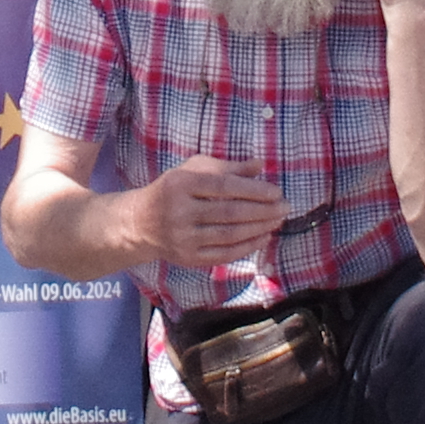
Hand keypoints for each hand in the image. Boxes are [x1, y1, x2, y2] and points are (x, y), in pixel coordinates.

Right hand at [137, 155, 286, 268]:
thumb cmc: (172, 190)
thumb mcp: (192, 170)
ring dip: (259, 228)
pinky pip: (224, 254)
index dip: (253, 190)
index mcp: (180, 184)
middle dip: (262, 211)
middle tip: (285, 207)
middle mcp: (179, 212)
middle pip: (229, 212)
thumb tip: (261, 165)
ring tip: (278, 220)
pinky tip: (263, 237)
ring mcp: (183, 238)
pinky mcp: (187, 258)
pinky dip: (247, 247)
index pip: (223, 187)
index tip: (276, 191)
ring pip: (229, 235)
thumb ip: (227, 167)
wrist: (139, 223)